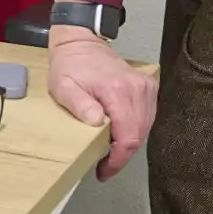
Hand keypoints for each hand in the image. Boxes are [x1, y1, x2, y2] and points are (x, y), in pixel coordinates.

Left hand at [48, 27, 157, 180]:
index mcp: (117, 90)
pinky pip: (148, 117)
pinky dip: (135, 129)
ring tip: (109, 150)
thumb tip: (97, 122)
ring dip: (129, 142)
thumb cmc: (70, 66)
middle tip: (104, 164)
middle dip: (122, 154)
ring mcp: (146, 86)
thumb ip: (80, 105)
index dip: (118, 159)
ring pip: (146, 128)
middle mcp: (137, 88)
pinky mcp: (149, 86)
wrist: (82, 43)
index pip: (128, 136)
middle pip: (139, 135)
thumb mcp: (63, 87)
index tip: (105, 170)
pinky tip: (120, 133)